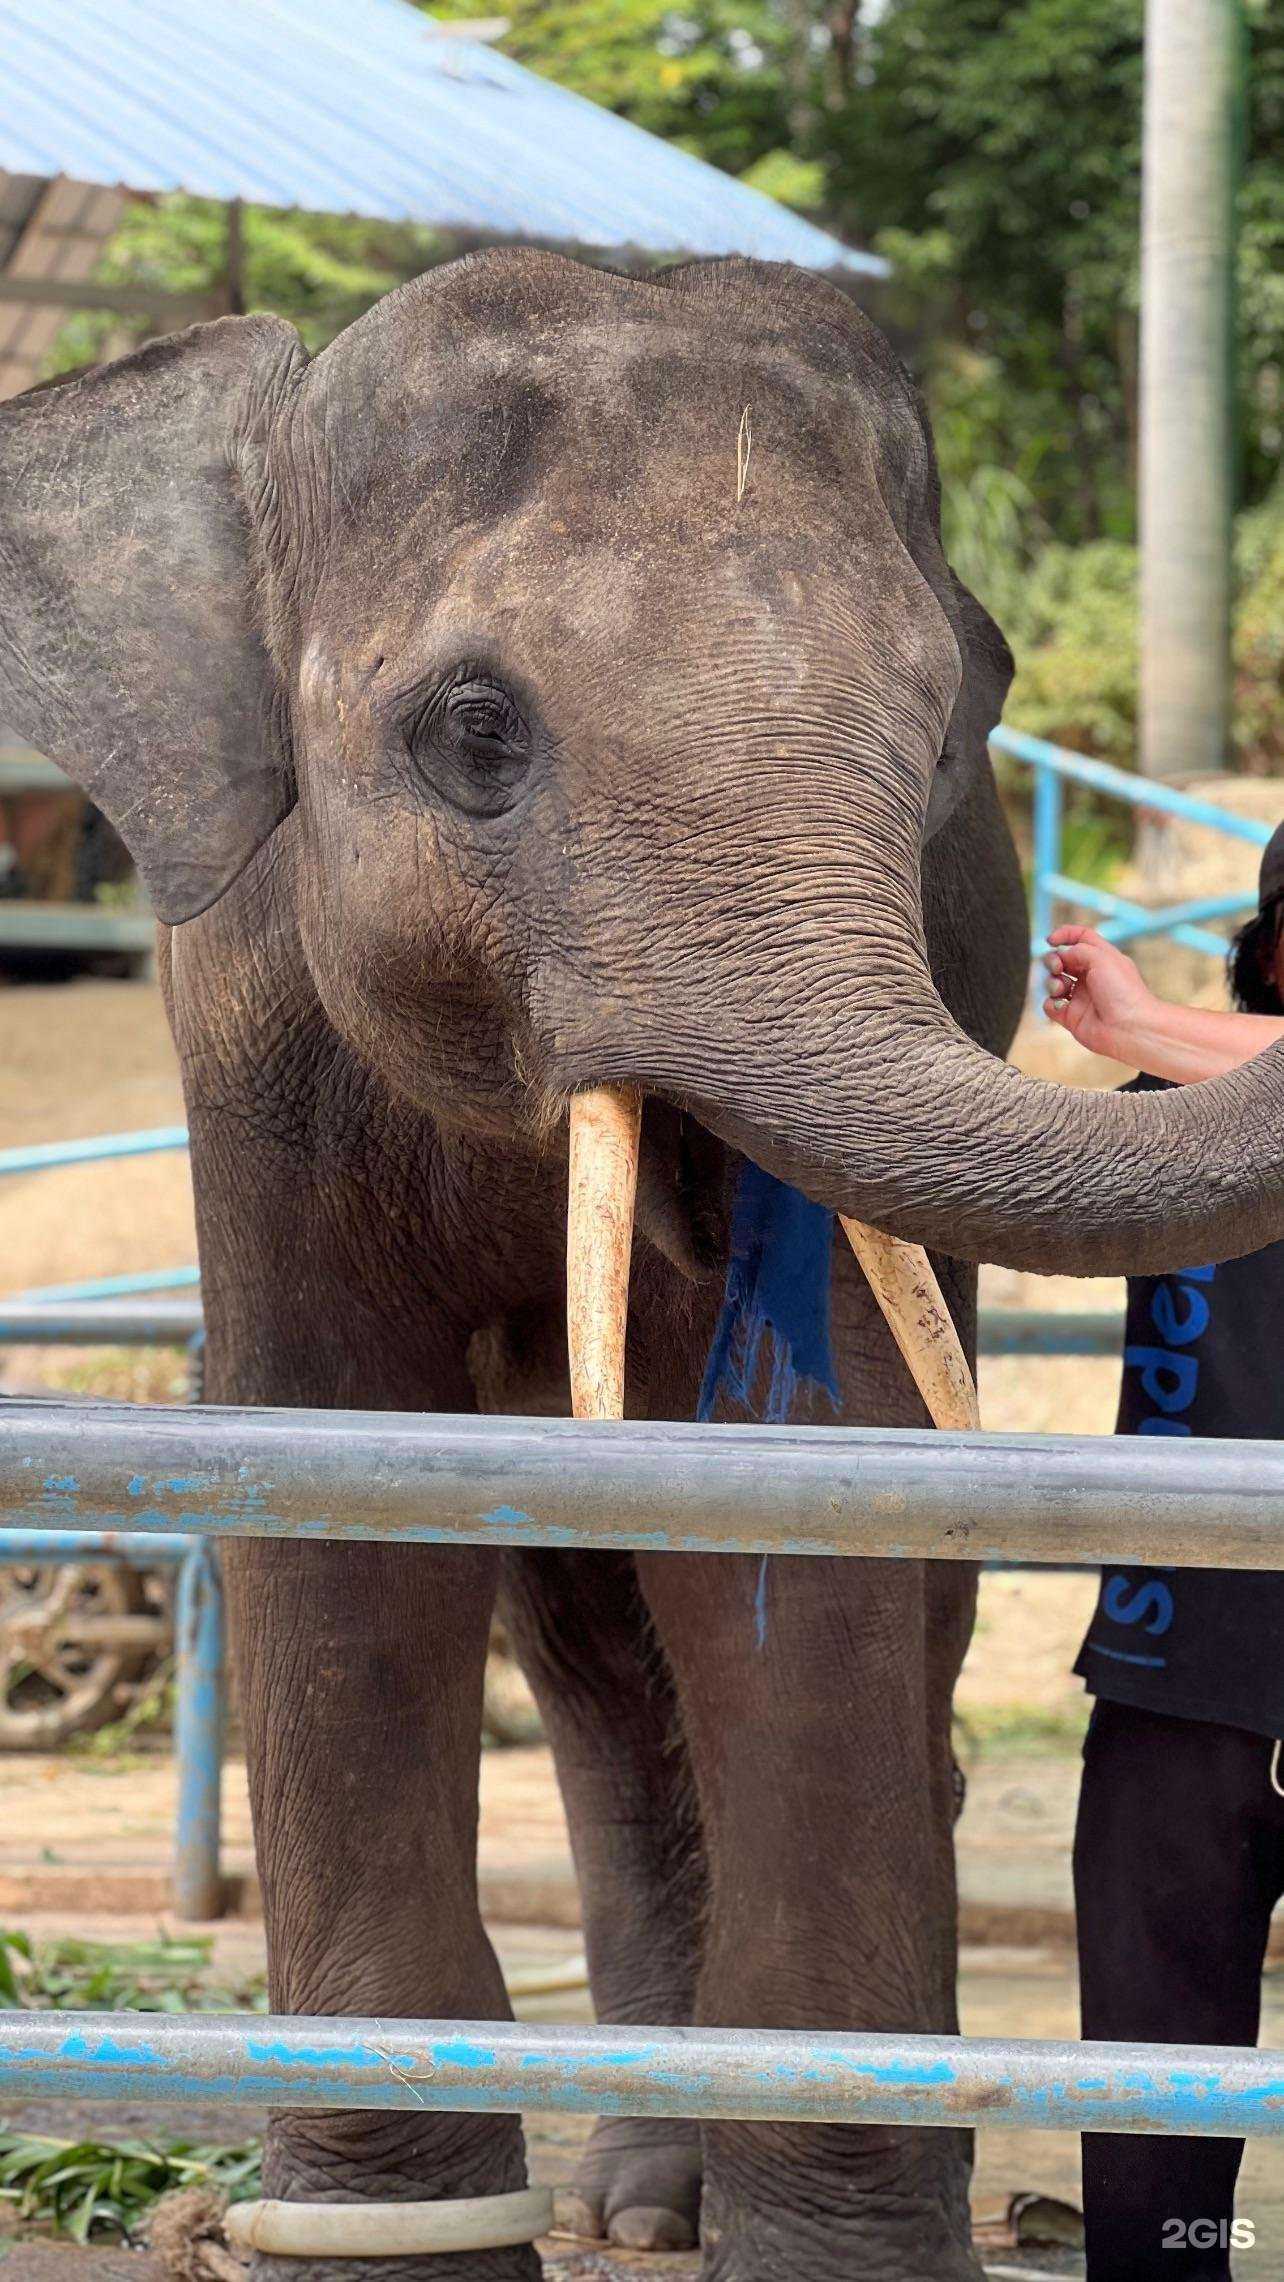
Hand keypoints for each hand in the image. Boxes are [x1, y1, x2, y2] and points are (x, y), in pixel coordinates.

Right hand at [1042, 926, 1156, 1060]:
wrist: (1130, 1028)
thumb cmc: (1123, 992)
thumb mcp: (1102, 958)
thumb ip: (1077, 949)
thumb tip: (1060, 955)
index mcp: (1102, 959)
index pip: (1081, 939)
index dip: (1064, 935)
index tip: (1050, 940)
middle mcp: (1091, 977)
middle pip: (1062, 960)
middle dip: (1053, 960)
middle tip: (1058, 967)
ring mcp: (1081, 997)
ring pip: (1053, 982)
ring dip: (1051, 982)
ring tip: (1060, 989)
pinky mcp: (1072, 1016)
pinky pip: (1051, 1006)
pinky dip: (1051, 1003)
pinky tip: (1060, 1005)